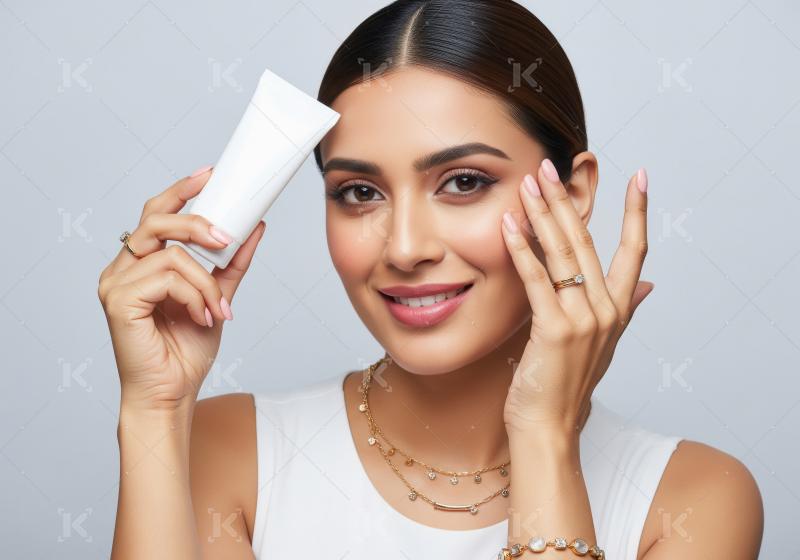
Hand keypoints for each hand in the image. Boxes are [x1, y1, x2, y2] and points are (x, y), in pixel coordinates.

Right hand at [97, 168, 266, 411]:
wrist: (172, 393)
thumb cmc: (185, 351)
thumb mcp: (218, 297)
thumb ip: (231, 263)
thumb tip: (255, 227)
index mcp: (141, 264)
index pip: (157, 214)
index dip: (181, 191)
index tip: (210, 174)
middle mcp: (123, 268)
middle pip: (157, 220)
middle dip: (198, 224)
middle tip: (227, 236)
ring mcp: (116, 282)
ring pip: (172, 255)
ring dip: (206, 282)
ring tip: (218, 310)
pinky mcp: (118, 299)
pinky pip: (167, 278)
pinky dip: (195, 296)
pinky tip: (202, 317)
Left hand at [500, 159, 652, 435]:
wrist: (549, 426)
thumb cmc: (567, 382)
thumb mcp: (603, 343)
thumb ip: (625, 308)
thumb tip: (648, 284)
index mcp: (619, 309)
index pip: (635, 250)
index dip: (637, 211)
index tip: (638, 175)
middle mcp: (607, 310)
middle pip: (589, 242)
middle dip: (568, 200)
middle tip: (549, 167)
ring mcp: (584, 320)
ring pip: (564, 254)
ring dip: (543, 214)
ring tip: (529, 182)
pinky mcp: (555, 330)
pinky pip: (537, 279)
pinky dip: (523, 250)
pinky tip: (510, 224)